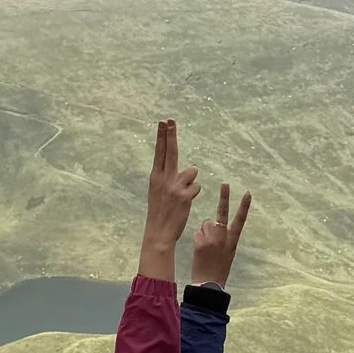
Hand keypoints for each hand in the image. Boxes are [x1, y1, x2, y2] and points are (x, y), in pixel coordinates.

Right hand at [136, 120, 199, 278]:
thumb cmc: (160, 212)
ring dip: (191, 182)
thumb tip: (184, 168)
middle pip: (170, 151)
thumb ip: (167, 177)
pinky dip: (195, 193)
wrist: (159, 232)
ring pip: (192, 172)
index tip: (163, 122)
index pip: (159, 152)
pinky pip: (197, 186)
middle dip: (170, 134)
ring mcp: (174, 186)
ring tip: (182, 195)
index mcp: (155, 177)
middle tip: (171, 120)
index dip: (162, 136)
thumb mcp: (157, 192)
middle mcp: (163, 179)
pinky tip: (186, 203)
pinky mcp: (185, 196)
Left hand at [191, 181, 251, 289]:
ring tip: (206, 247)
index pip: (240, 220)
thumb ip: (223, 238)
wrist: (209, 284)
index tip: (247, 193)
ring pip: (205, 224)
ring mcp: (212, 239)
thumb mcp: (227, 253)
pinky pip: (197, 232)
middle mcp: (224, 238)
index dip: (244, 207)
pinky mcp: (201, 242)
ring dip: (204, 232)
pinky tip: (200, 251)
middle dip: (224, 197)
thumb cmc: (218, 269)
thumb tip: (212, 225)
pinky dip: (197, 239)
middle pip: (223, 214)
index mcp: (233, 241)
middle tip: (225, 183)